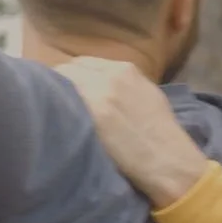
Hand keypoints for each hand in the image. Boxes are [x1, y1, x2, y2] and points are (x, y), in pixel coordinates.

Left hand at [58, 57, 209, 206]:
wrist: (168, 159)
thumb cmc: (160, 133)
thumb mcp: (145, 95)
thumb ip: (121, 85)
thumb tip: (97, 85)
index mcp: (125, 69)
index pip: (83, 63)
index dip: (73, 77)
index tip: (66, 90)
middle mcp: (110, 75)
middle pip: (68, 69)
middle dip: (61, 83)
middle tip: (54, 102)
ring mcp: (99, 92)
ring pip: (61, 82)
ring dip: (54, 95)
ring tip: (52, 112)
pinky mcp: (91, 113)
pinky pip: (61, 101)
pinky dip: (55, 107)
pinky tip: (54, 120)